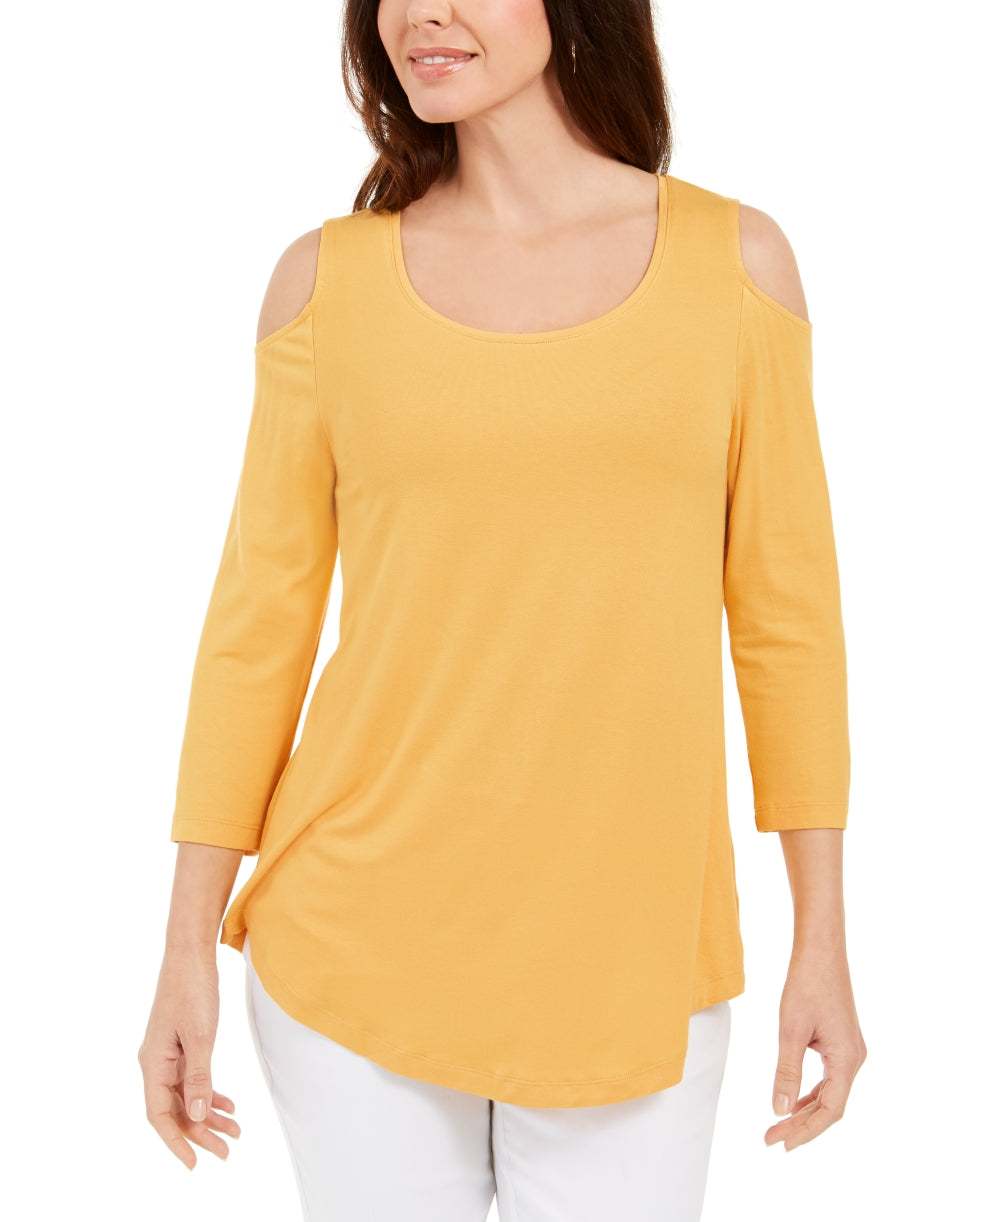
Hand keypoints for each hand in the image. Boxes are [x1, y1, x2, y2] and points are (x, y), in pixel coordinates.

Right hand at [138, 948, 240, 1168]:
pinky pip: (193, 1079)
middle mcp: (156, 1063)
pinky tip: (228, 1105)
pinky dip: (210, 1093)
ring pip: (187, 1096)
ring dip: (209, 1115)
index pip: (160, 1115)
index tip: (194, 1163)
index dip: (176, 1142)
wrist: (191, 954)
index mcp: (153, 1063)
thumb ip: (199, 1077)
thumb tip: (199, 1115)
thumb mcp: (200, 1035)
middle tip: (226, 1150)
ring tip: (235, 1131)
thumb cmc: (192, 989)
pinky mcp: (181, 1044)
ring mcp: (168, 1054)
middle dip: (200, 1133)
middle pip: (176, 1110)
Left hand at [764, 946, 865, 1150]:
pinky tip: (793, 1100)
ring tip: (778, 1125)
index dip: (806, 1132)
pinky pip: (829, 1078)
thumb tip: (779, 1110)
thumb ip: (786, 1072)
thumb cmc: (807, 984)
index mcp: (847, 1059)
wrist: (821, 950)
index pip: (830, 1111)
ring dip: (805, 1111)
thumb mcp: (791, 1031)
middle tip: (771, 1138)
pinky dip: (811, 1092)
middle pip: (831, 1106)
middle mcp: (854, 1058)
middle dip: (802, 1125)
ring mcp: (850, 1050)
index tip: (780, 1144)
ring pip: (830, 1093)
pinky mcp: (842, 1041)